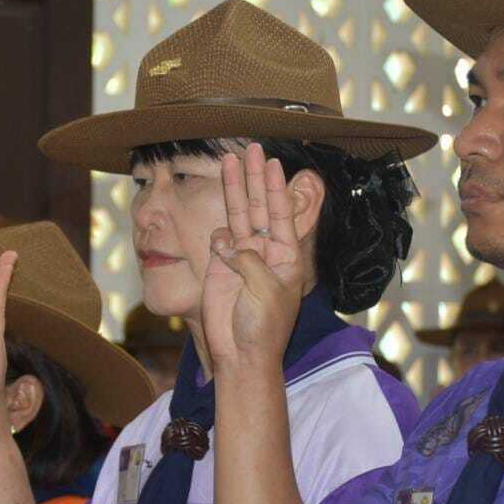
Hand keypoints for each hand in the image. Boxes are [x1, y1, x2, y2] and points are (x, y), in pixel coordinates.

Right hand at [203, 143, 305, 372]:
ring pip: (237, 216)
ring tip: (228, 161)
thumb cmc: (263, 326)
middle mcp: (265, 251)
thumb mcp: (266, 289)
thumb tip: (230, 243)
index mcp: (286, 256)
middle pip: (260, 206)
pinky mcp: (219, 266)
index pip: (282, 213)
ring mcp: (241, 257)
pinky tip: (220, 249)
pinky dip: (217, 238)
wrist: (239, 354)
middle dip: (255, 178)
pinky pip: (217, 240)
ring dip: (234, 189)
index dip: (277, 187)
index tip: (274, 162)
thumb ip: (250, 259)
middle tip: (252, 149)